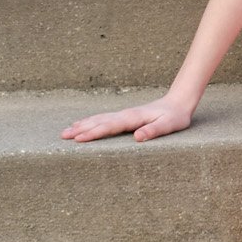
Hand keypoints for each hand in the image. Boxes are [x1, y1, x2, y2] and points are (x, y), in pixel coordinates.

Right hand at [61, 96, 194, 142]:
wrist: (178, 102)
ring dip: (83, 125)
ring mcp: (124, 114)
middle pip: (99, 122)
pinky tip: (84, 124)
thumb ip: (153, 130)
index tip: (78, 138)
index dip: (93, 133)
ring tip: (67, 131)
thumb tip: (137, 137)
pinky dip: (91, 121)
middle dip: (81, 129)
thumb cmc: (175, 117)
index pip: (109, 126)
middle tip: (63, 136)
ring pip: (99, 119)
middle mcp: (125, 115)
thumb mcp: (168, 125)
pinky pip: (103, 119)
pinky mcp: (125, 116)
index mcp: (132, 118)